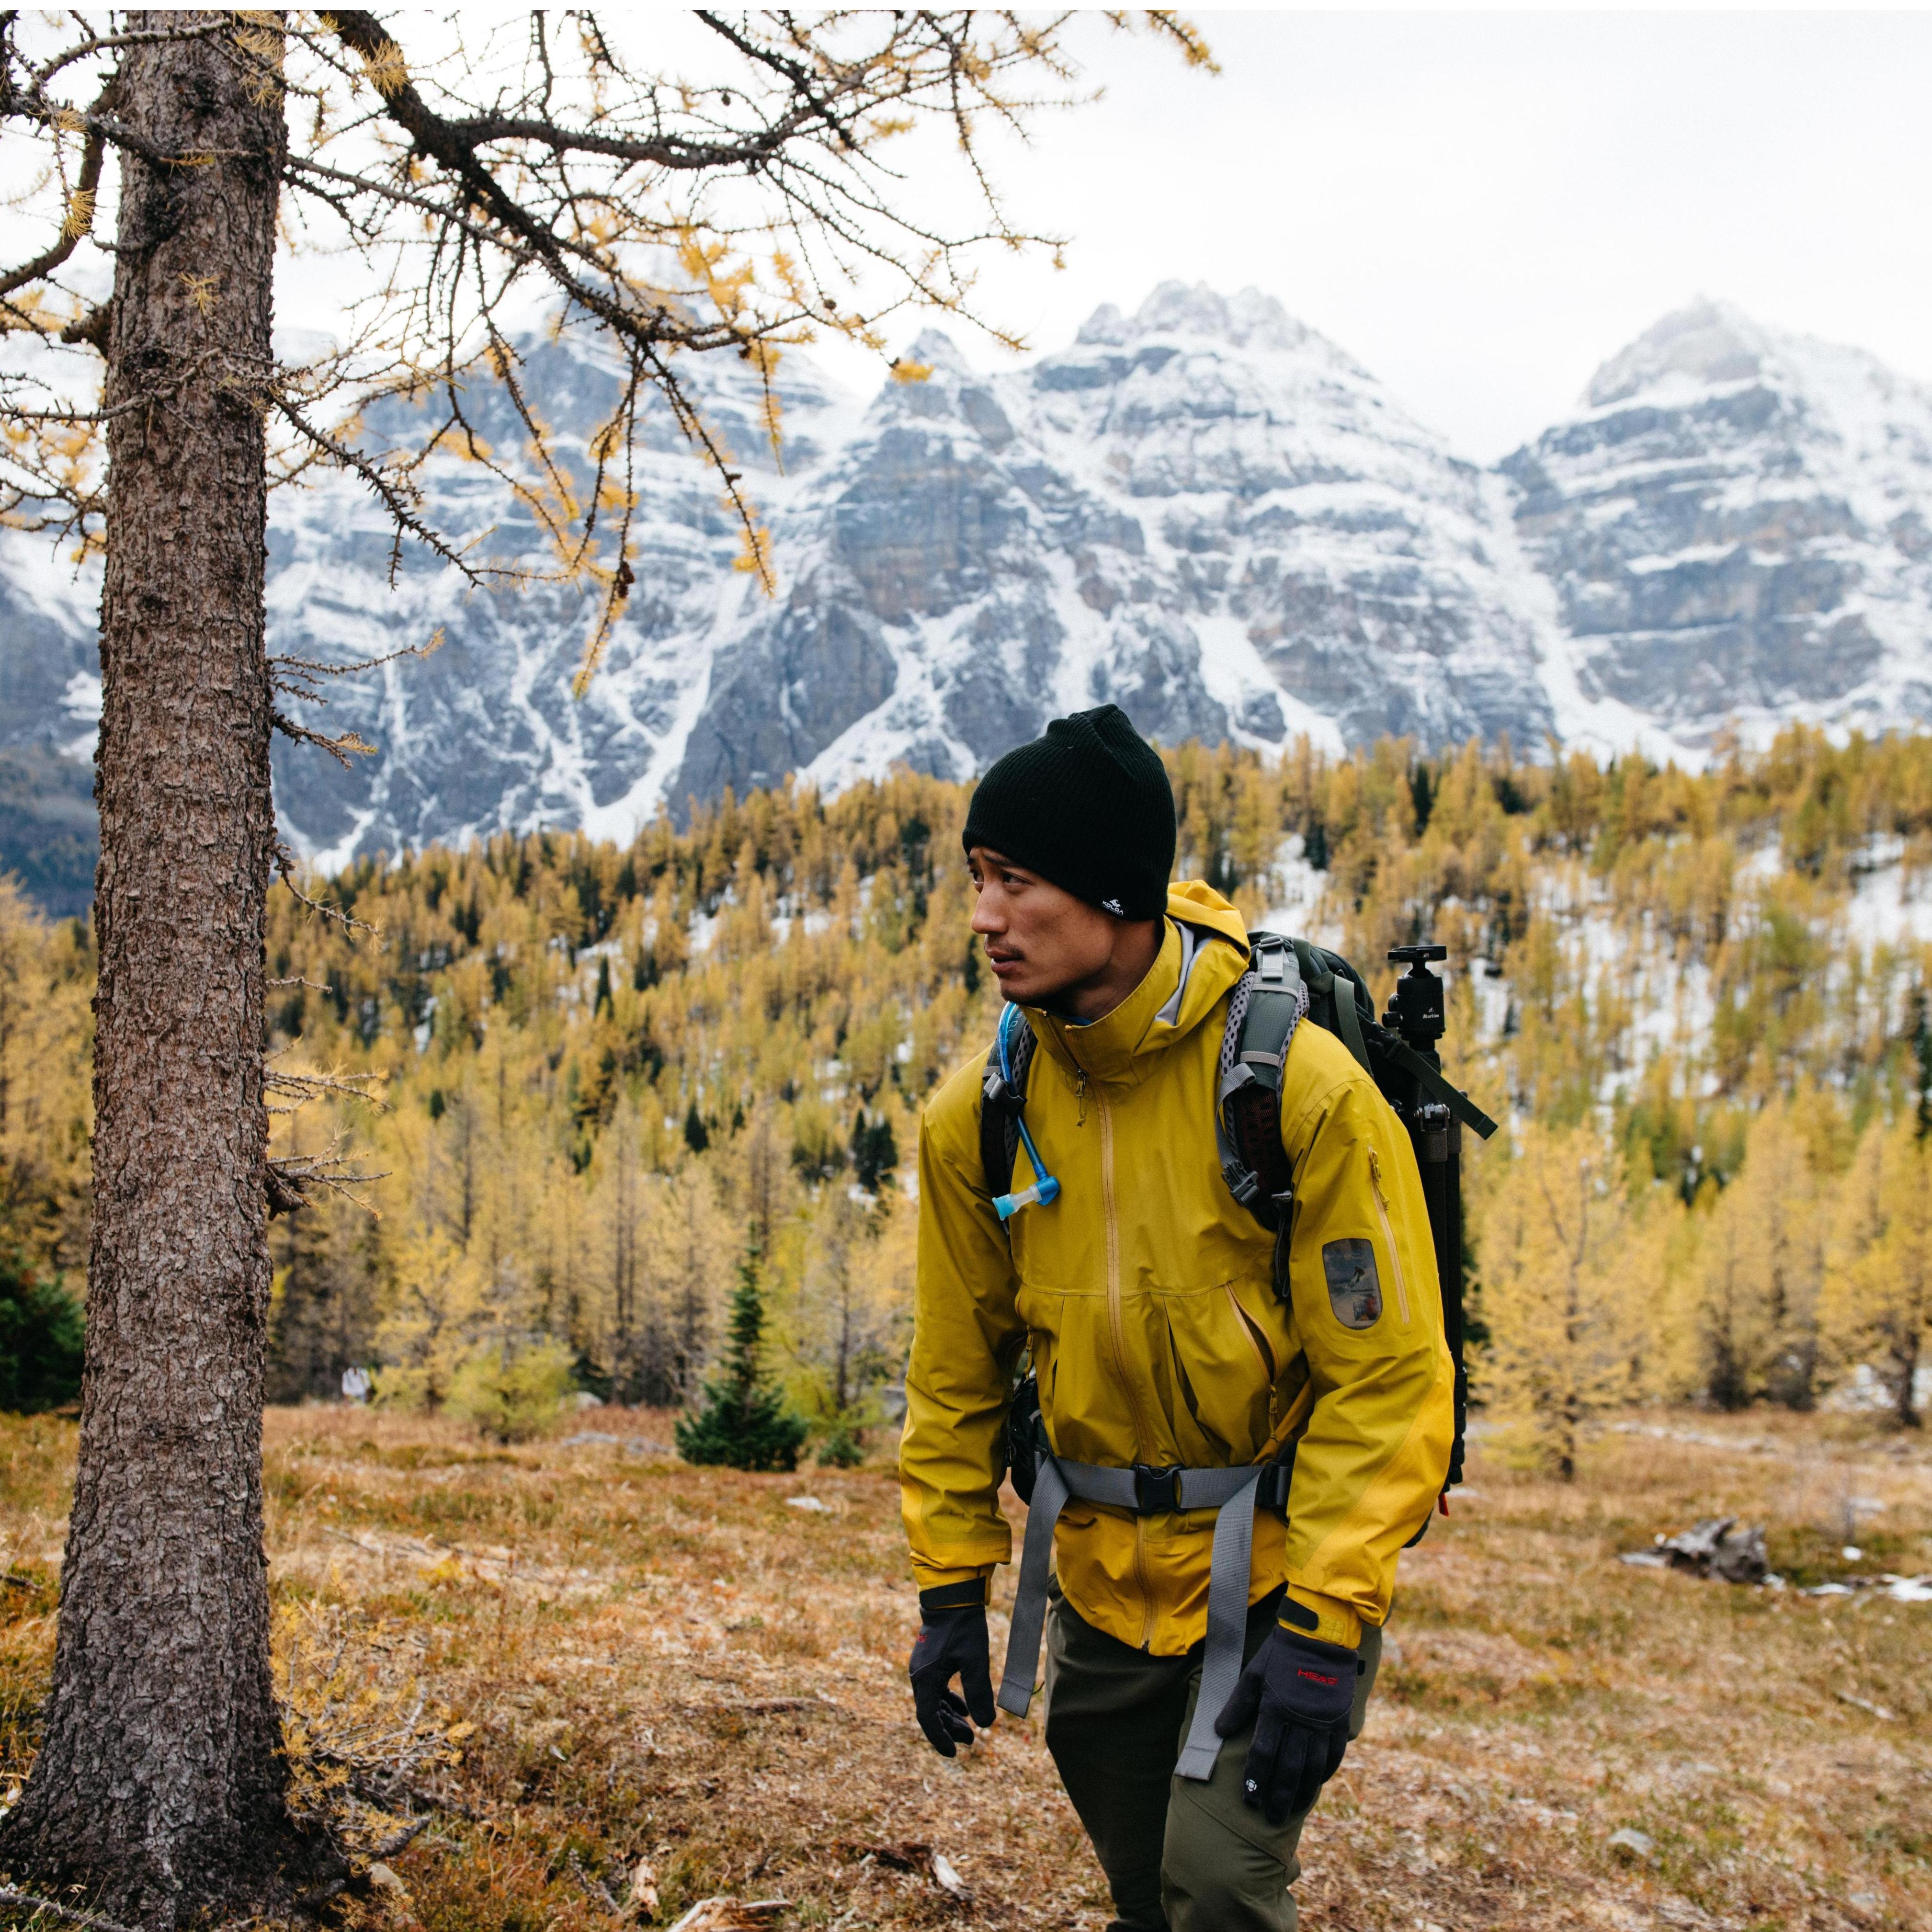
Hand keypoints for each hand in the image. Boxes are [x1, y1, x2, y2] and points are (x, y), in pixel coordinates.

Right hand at [908, 1589, 995, 1756]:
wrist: (952, 1596)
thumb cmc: (963, 1628)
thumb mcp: (975, 1662)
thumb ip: (979, 1694)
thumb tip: (985, 1725)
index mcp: (925, 1679)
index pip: (928, 1720)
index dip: (940, 1739)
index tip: (953, 1754)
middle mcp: (919, 1675)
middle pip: (930, 1712)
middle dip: (949, 1730)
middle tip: (971, 1741)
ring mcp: (923, 1666)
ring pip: (933, 1700)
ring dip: (950, 1716)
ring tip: (969, 1728)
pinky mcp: (930, 1658)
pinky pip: (936, 1687)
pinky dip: (948, 1700)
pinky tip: (963, 1706)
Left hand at [1212, 1623, 1358, 1823]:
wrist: (1320, 1635)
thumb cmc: (1280, 1653)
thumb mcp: (1253, 1673)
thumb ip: (1237, 1704)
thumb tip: (1219, 1731)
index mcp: (1276, 1708)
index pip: (1263, 1753)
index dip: (1256, 1777)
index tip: (1249, 1797)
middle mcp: (1300, 1721)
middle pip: (1289, 1768)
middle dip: (1278, 1795)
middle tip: (1270, 1816)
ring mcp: (1323, 1722)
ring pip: (1312, 1767)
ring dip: (1302, 1792)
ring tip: (1292, 1809)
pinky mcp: (1339, 1720)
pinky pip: (1333, 1754)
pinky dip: (1324, 1772)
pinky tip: (1316, 1784)